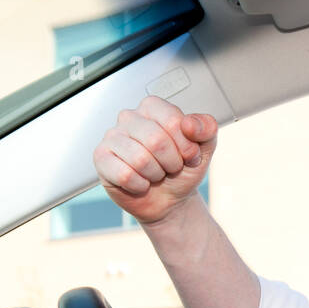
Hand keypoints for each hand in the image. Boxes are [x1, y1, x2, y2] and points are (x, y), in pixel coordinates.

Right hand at [92, 96, 217, 225]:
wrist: (170, 200)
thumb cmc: (182, 170)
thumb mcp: (204, 148)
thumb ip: (206, 128)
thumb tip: (190, 124)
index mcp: (153, 107)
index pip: (173, 121)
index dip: (186, 146)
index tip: (188, 155)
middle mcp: (129, 117)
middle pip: (156, 140)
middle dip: (171, 162)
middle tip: (170, 167)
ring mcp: (112, 136)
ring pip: (140, 159)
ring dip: (156, 175)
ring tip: (155, 174)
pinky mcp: (101, 158)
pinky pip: (125, 175)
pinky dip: (140, 185)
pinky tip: (140, 182)